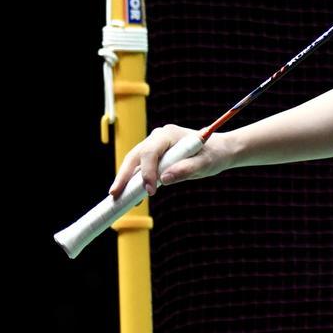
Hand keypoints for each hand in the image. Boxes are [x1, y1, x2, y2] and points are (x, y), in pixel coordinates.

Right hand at [108, 125, 230, 199]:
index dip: (147, 172)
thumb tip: (164, 178)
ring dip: (125, 180)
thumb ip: (186, 169)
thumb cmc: (213, 155)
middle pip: (135, 156)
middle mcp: (157, 138)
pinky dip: (134, 182)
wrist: (218, 150)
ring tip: (117, 198)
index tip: (151, 191)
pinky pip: (140, 169)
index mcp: (169, 135)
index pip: (150, 152)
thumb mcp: (205, 164)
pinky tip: (131, 197)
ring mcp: (153, 146)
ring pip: (133, 162)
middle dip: (124, 175)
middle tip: (115, 194)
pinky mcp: (153, 156)